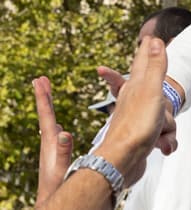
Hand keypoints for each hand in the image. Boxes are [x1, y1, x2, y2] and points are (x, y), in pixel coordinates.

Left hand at [33, 76, 72, 205]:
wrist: (55, 204)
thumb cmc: (59, 191)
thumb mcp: (63, 171)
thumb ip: (63, 153)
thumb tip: (63, 132)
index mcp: (50, 145)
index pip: (46, 116)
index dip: (43, 98)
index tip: (40, 81)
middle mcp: (49, 145)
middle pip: (45, 116)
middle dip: (43, 97)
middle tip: (40, 80)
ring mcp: (51, 150)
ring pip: (48, 124)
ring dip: (48, 108)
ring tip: (47, 97)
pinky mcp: (55, 156)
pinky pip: (54, 134)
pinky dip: (54, 124)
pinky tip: (57, 127)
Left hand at [93, 36, 175, 186]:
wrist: (123, 161)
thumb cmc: (136, 125)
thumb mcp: (150, 90)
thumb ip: (154, 66)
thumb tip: (154, 40)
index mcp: (136, 86)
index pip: (143, 62)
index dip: (148, 50)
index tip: (149, 38)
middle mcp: (135, 101)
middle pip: (160, 96)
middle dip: (169, 108)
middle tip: (165, 109)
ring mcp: (139, 119)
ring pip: (165, 117)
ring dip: (169, 128)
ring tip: (159, 133)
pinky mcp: (142, 136)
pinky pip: (163, 134)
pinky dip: (165, 141)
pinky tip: (161, 145)